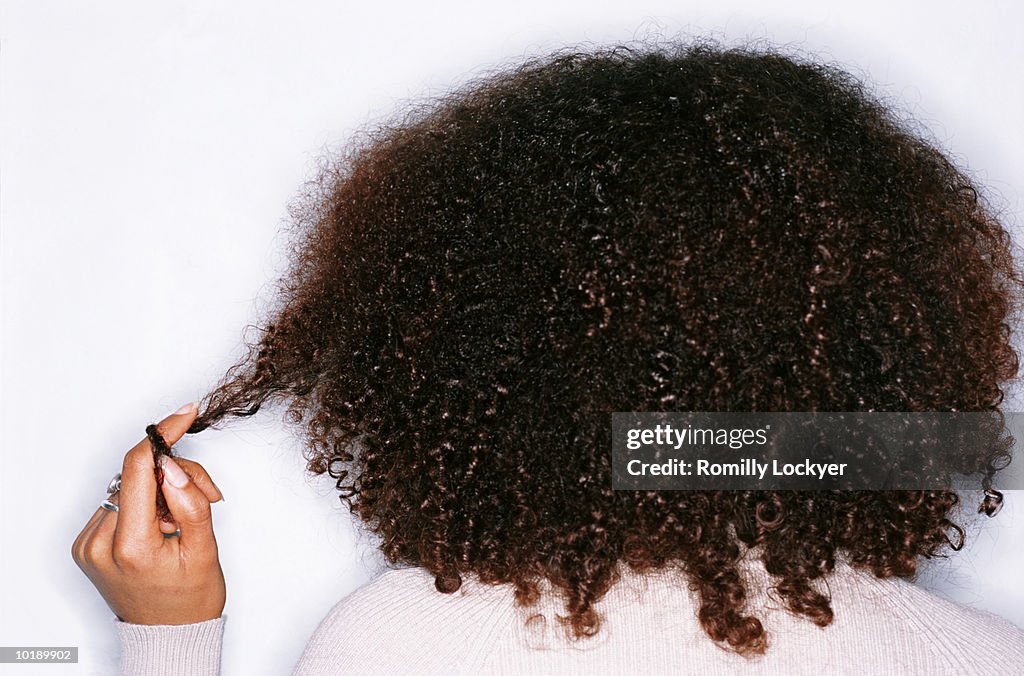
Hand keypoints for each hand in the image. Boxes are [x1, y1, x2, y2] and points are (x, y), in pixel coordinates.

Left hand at [72, 403, 225, 624]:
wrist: (168, 634)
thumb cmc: (190, 599)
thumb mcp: (205, 550)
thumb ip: (191, 503)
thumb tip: (175, 466)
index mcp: (129, 545)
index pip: (138, 468)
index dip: (163, 435)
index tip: (186, 414)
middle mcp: (99, 542)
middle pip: (139, 474)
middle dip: (178, 473)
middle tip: (209, 495)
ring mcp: (88, 543)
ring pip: (131, 484)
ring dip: (164, 488)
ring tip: (186, 517)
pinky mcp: (87, 542)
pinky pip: (121, 500)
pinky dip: (147, 502)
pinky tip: (165, 522)